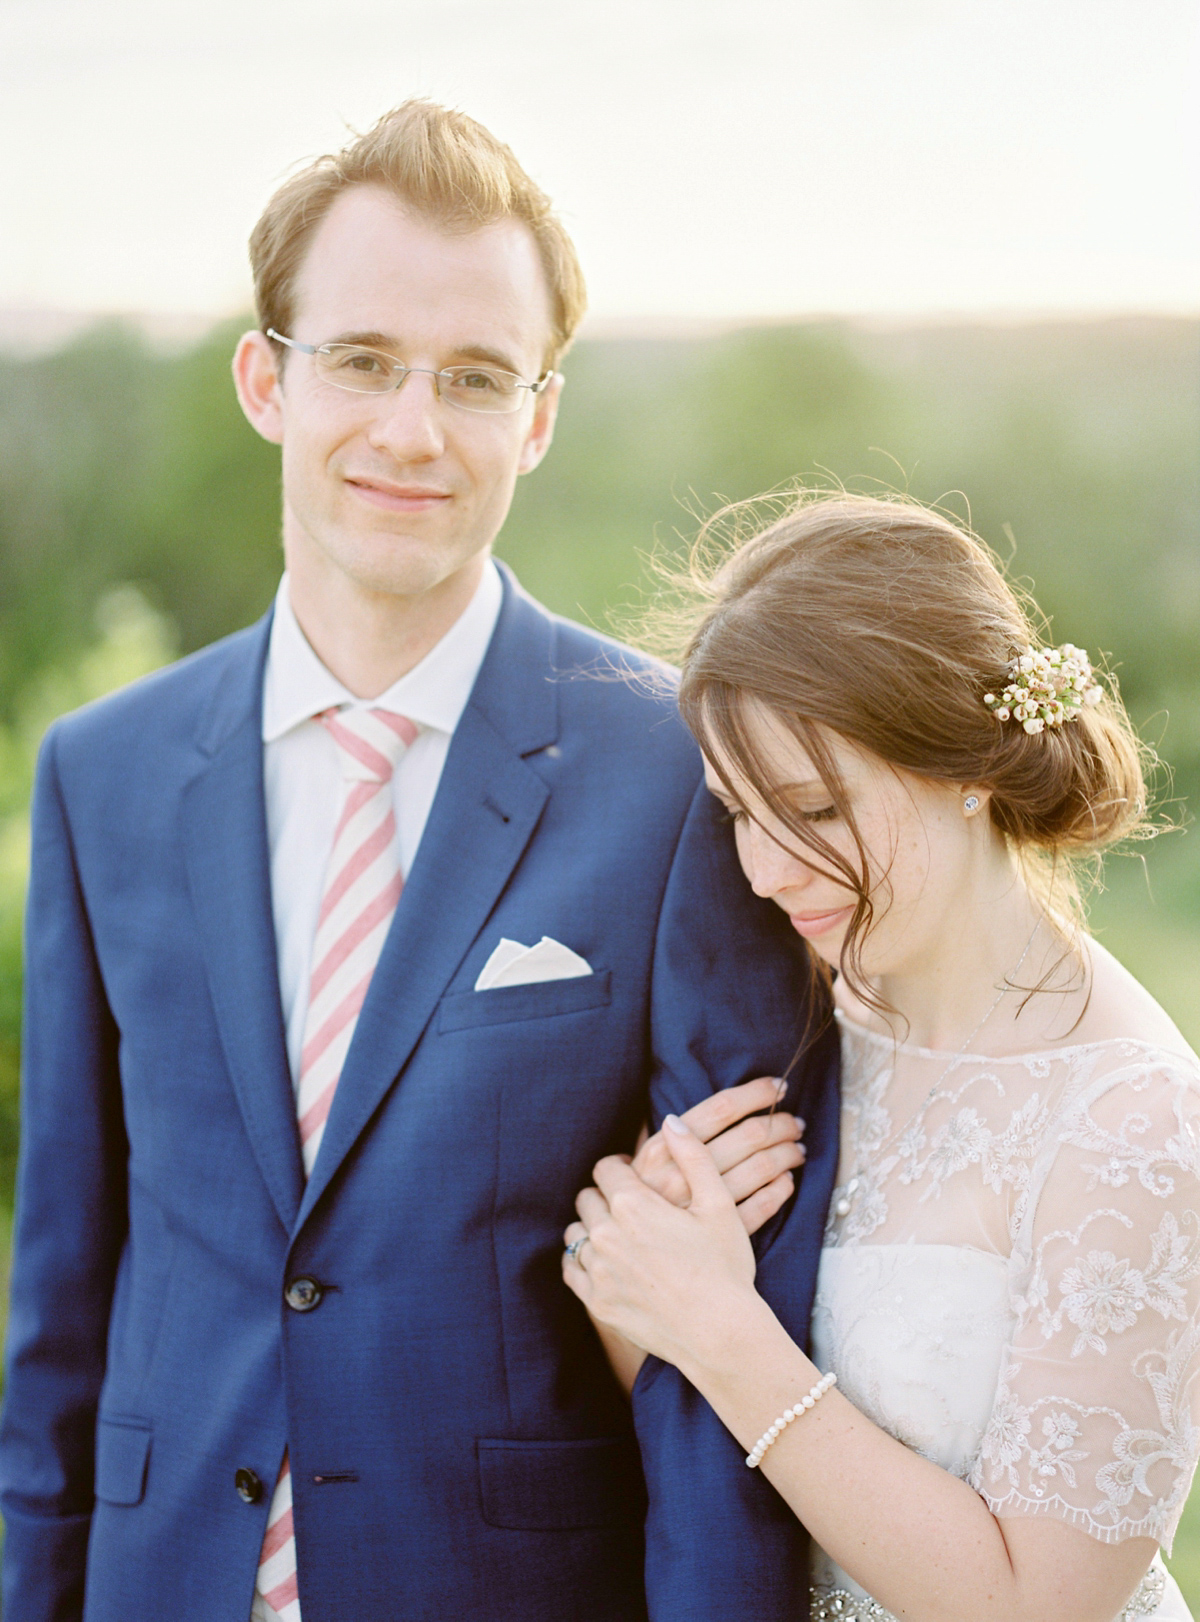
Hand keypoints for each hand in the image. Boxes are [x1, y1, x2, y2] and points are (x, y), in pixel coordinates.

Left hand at [563, 1114, 761, 1371]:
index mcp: (633, 1205)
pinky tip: (604, 1263)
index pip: (605, 1169)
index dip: (619, 1170)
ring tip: (618, 1235)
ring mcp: (598, 1271)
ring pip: (575, 1232)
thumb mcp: (719, 1205)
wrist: (721, 1334)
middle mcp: (606, 1235)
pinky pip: (571, 1269)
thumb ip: (693, 1156)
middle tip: (628, 1207)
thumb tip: (671, 1120)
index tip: (630, 1177)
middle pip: (587, 1198)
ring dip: (592, 1228)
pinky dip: (582, 1262)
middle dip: (605, 1197)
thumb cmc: (725, 1268)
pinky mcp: (596, 1303)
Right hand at [633, 1077, 803, 1235]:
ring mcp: (703, 1205)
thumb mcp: (641, 1167)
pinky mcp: (720, 1235)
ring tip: (797, 1149)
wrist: (633, 1259)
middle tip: (794, 1122)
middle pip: (749, 1135)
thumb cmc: (642, 1206)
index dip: (756, 1093)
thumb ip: (665, 1137)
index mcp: (664, 1149)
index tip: (779, 1086)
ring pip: (762, 1167)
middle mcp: (684, 1173)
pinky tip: (786, 1180)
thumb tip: (689, 1109)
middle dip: (780, 1123)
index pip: (721, 1108)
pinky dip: (780, 1189)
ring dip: (787, 1153)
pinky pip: (762, 1207)